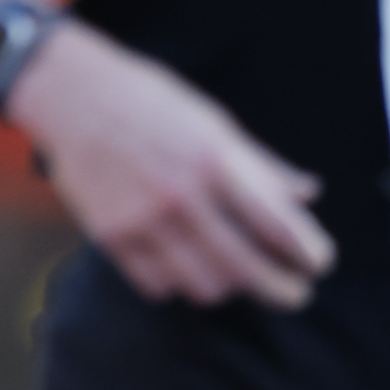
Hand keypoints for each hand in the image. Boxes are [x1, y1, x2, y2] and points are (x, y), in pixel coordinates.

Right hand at [9, 18, 335, 308]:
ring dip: (227, 285)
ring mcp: (143, 220)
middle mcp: (181, 195)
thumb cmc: (149, 101)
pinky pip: (158, 286)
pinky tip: (183, 265)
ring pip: (204, 286)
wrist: (71, 94)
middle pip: (245, 267)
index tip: (319, 264)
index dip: (308, 252)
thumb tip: (307, 194)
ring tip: (232, 273)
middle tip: (294, 294)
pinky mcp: (111, 236)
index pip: (277, 223)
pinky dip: (178, 283)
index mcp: (214, 159)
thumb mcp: (213, 121)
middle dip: (281, 290)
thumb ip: (260, 164)